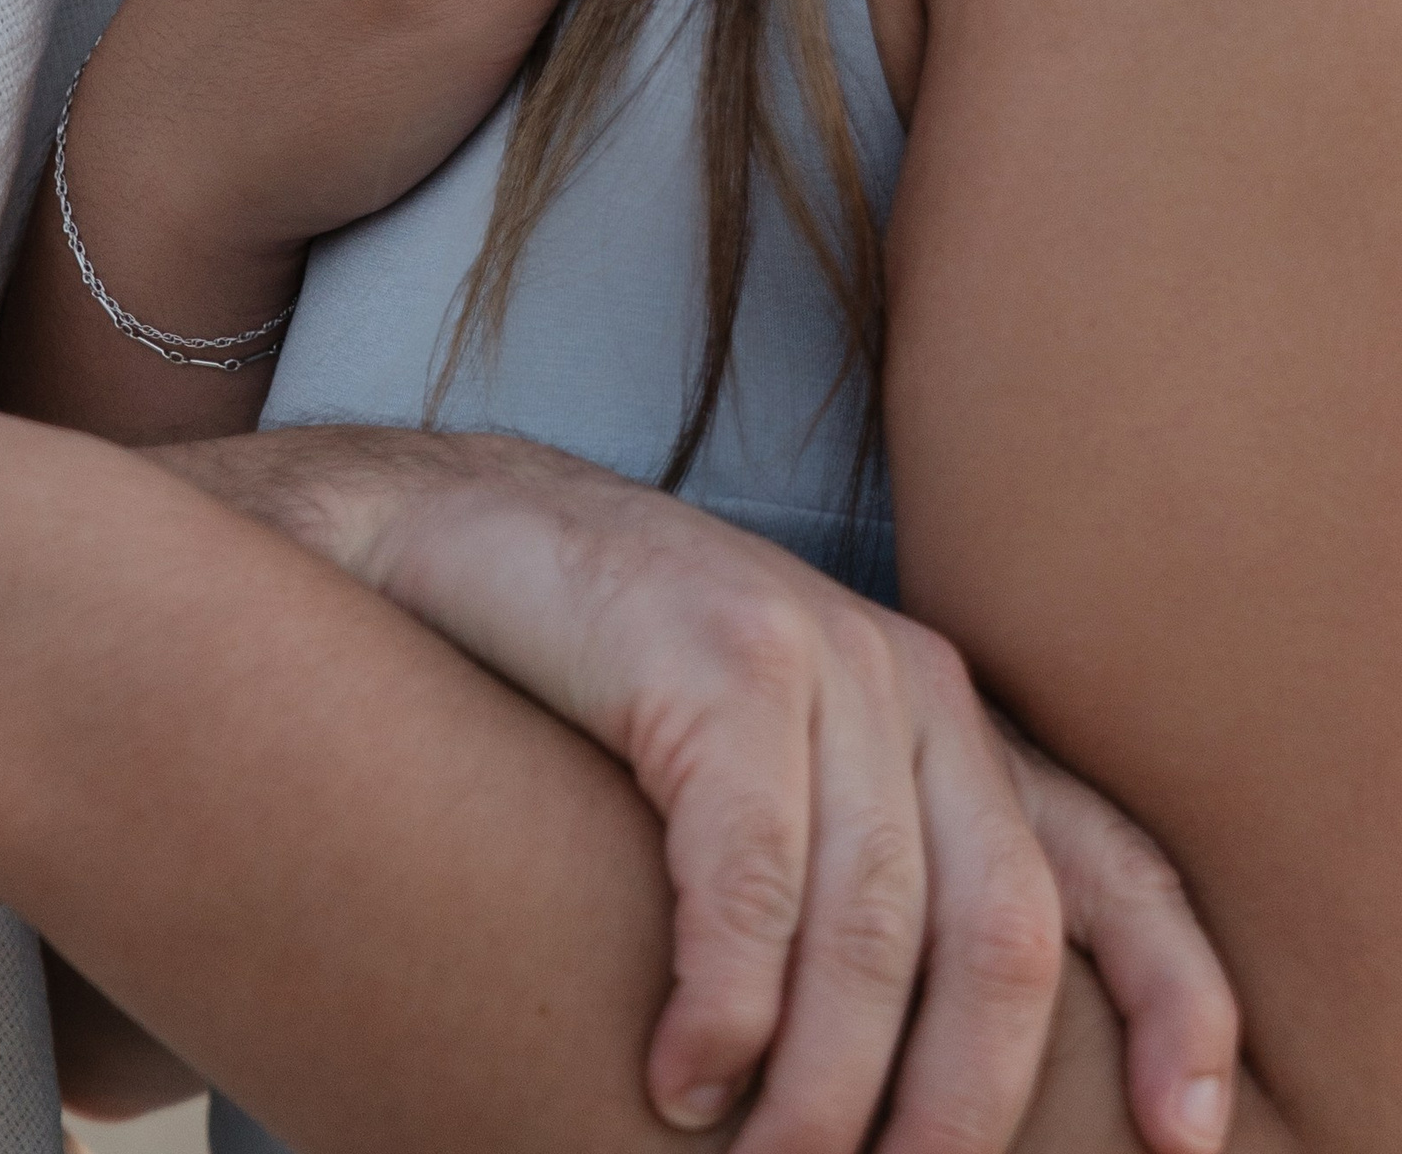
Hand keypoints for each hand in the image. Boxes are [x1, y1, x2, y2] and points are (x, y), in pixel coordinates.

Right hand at [172, 426, 1238, 1153]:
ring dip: (827, 1086)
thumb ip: (860, 882)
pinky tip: (685, 1073)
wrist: (441, 536)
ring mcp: (813, 653)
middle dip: (960, 1102)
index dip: (1175, 1003)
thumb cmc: (600, 693)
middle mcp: (908, 678)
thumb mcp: (771, 781)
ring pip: (874, 926)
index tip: (1187, 1141)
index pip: (1109, 868)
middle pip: (1001, 932)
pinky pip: (753, 872)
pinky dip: (729, 1003)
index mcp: (945, 716)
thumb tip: (921, 1088)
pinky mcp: (711, 653)